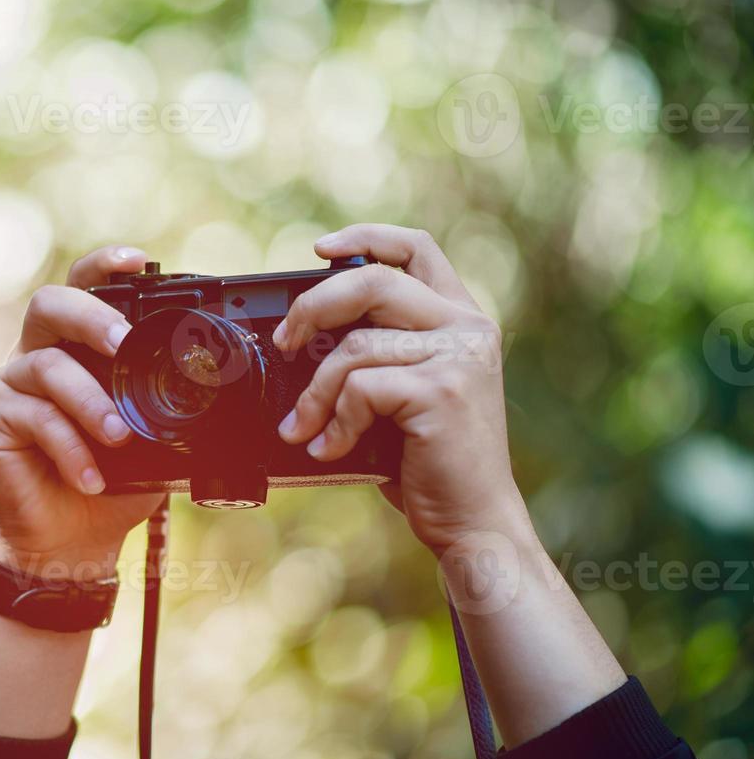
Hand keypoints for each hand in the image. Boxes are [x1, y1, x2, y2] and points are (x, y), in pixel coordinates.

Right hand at [0, 246, 163, 576]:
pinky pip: (34, 417)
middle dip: (92, 317)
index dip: (104, 266)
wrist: (75, 541)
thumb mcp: (153, 439)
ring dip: (90, 400)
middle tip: (125, 344)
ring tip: (119, 437)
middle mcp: (39, 353)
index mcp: (77, 346)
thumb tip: (219, 399)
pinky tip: (91, 476)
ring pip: (47, 366)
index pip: (84, 289)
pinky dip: (70, 447)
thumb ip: (165, 407)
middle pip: (51, 304)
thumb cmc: (114, 481)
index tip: (140, 262)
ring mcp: (13, 384)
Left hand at [274, 224, 523, 554]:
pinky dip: (334, 422)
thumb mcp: (404, 392)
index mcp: (459, 318)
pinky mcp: (442, 390)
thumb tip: (302, 335)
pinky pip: (361, 388)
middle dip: (313, 307)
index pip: (415, 248)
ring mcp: (459, 356)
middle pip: (372, 281)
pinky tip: (329, 449)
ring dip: (314, 393)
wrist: (474, 520)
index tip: (319, 250)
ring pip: (356, 345)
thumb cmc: (430, 461)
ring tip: (302, 427)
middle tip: (284, 343)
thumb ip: (376, 353)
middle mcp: (467, 327)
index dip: (364, 238)